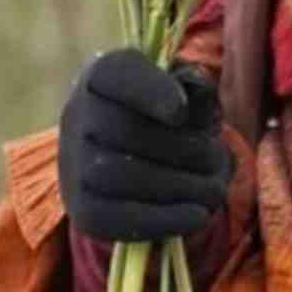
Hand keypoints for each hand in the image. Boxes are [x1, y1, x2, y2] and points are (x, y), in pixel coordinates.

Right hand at [58, 49, 230, 241]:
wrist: (135, 160)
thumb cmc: (170, 118)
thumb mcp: (186, 93)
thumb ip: (196, 89)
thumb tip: (196, 93)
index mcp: (104, 75)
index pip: (116, 72)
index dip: (150, 91)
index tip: (180, 112)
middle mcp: (78, 115)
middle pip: (125, 131)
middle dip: (183, 148)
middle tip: (217, 159)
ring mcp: (73, 165)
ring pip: (121, 176)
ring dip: (180, 186)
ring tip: (214, 189)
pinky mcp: (82, 209)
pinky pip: (116, 218)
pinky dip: (164, 219)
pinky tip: (197, 215)